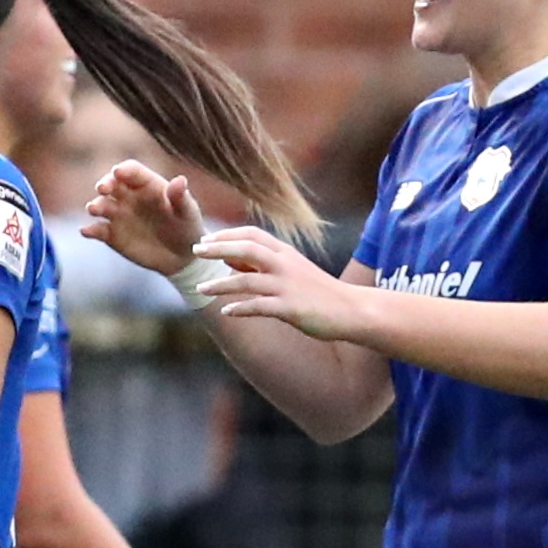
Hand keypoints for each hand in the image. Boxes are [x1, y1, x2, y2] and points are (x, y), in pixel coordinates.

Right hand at [82, 159, 206, 274]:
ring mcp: (118, 215)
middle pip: (111, 184)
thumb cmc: (187, 226)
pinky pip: (98, 230)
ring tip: (95, 209)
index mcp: (147, 184)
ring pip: (101, 205)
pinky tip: (87, 231)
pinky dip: (90, 230)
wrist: (181, 255)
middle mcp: (129, 196)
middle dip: (105, 183)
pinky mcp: (112, 235)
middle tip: (102, 188)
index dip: (124, 170)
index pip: (132, 171)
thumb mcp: (187, 211)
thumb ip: (180, 197)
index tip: (118, 172)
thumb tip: (179, 181)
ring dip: (96, 205)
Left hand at [192, 227, 367, 341]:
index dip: (227, 235)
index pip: (252, 235)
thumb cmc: (318, 291)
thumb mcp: (291, 270)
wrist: (351, 309)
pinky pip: (259, 307)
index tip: (205, 239)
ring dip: (221, 284)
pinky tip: (226, 312)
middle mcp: (285, 265)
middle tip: (195, 251)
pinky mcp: (291, 308)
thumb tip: (229, 260)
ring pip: (248, 280)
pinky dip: (240, 309)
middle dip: (219, 248)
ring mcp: (288, 286)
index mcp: (285, 253)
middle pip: (247, 249)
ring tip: (200, 289)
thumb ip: (262, 264)